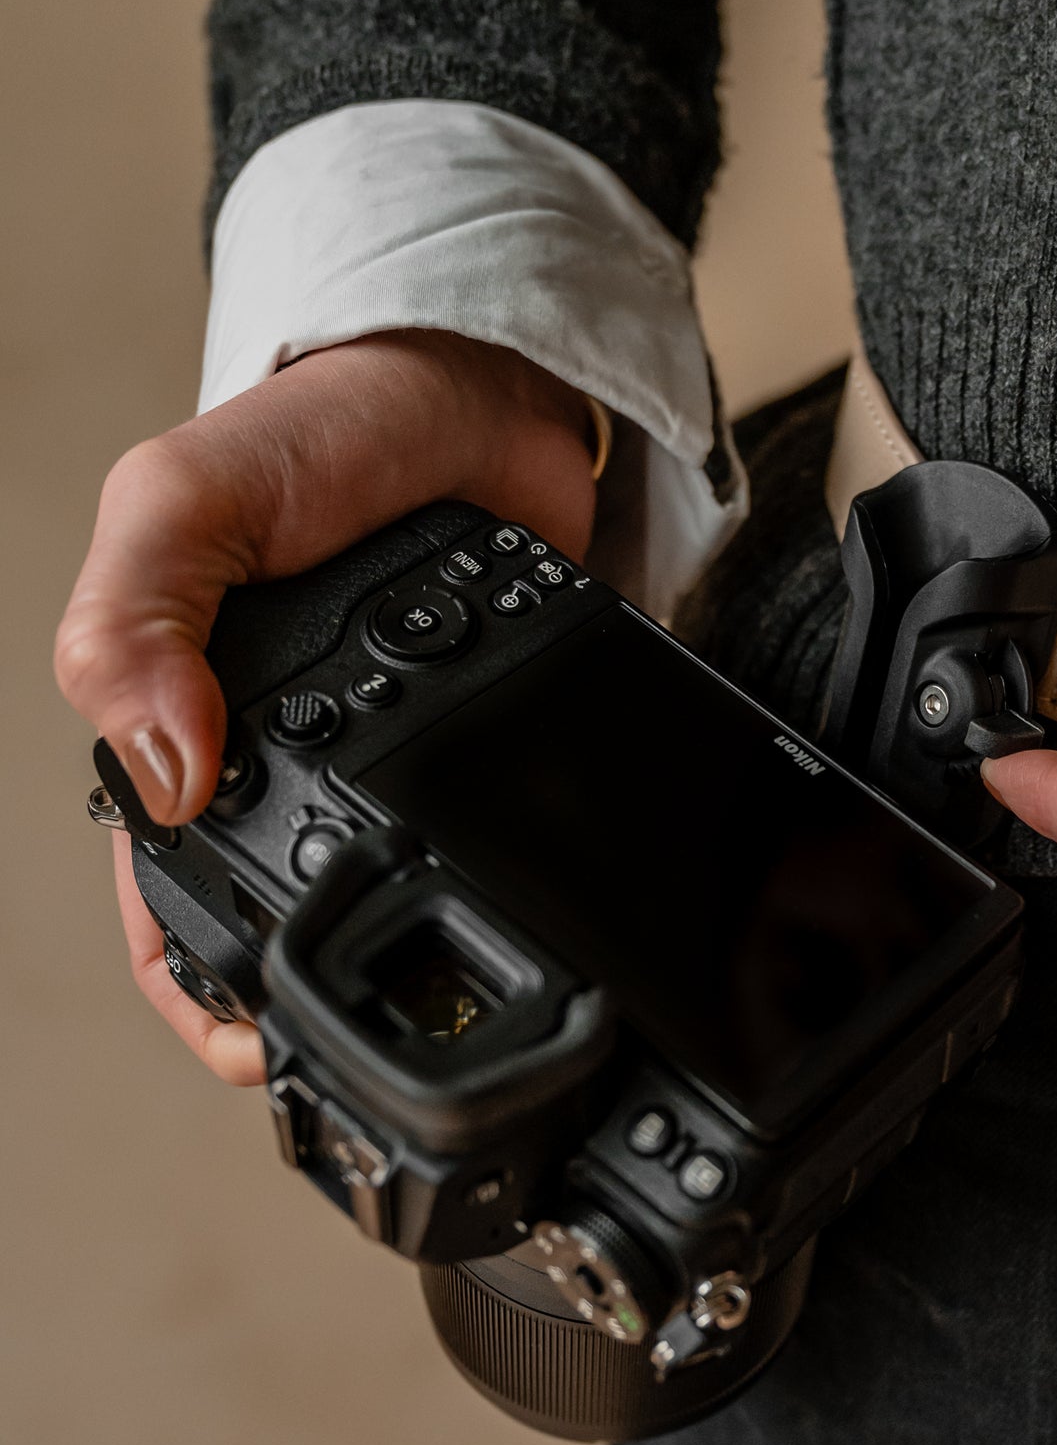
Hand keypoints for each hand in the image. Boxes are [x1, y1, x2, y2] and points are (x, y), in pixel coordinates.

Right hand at [56, 330, 600, 1084]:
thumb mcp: (187, 499)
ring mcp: (394, 764)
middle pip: (271, 928)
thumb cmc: (321, 431)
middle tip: (354, 1063)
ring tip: (442, 1014)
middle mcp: (285, 760)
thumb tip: (164, 772)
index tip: (247, 1048)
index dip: (189, 985)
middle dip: (298, 1010)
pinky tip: (525, 922)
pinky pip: (489, 847)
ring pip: (380, 907)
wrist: (483, 382)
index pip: (157, 891)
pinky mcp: (492, 748)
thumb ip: (142, 619)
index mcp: (184, 721)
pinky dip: (500, 890)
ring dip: (402, 960)